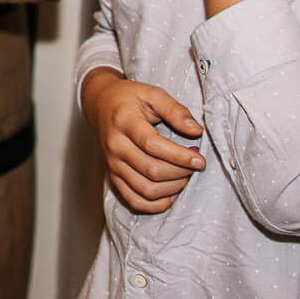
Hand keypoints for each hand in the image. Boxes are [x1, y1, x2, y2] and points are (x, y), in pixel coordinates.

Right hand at [83, 68, 207, 214]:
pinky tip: (170, 194)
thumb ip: (175, 110)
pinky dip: (156, 204)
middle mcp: (115, 146)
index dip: (179, 156)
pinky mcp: (112, 176)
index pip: (153, 146)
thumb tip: (196, 131)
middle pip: (152, 170)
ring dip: (172, 188)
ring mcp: (112, 164)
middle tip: (195, 163)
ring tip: (185, 175)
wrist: (100, 104)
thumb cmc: (130, 98)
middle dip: (181, 172)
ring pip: (146, 189)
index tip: (199, 159)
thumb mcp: (153, 94)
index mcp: (124, 122)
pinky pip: (134, 200)